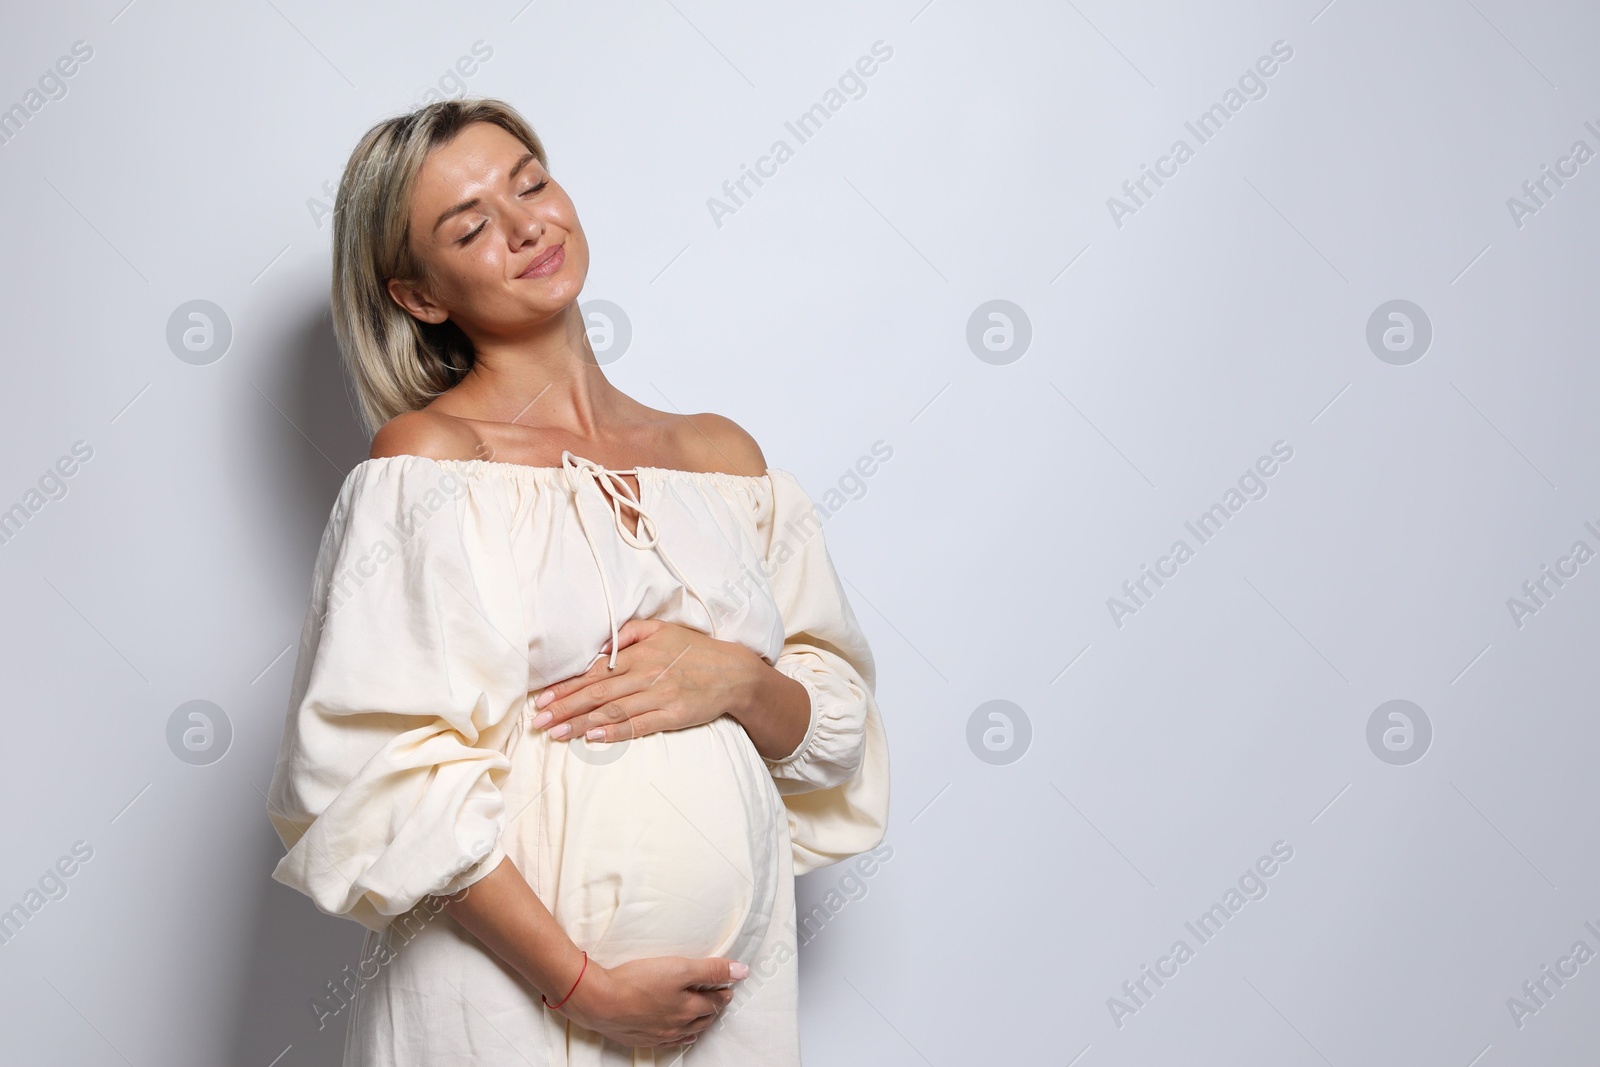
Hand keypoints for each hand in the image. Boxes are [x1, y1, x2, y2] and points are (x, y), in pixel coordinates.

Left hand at [533, 619, 762, 743]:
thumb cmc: (694, 650)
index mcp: (639, 654)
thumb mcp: (662, 629)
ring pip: (612, 712)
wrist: (733, 672)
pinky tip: (594, 737)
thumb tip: (601, 646)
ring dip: (581, 724)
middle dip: (565, 709)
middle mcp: (645, 675)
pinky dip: (614, 731)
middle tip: (540, 721)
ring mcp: (659, 697)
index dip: (567, 687)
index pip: (595, 673)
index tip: (544, 699)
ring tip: (557, 734)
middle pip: (597, 694)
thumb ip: (629, 632)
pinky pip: (638, 725)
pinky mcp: (672, 716)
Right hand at [558, 955, 748, 1047]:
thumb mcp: (680, 967)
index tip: (728, 986)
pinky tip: (681, 1036)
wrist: (600, 1001)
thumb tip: (741, 972)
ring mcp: (660, 1033)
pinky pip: (669, 1041)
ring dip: (699, 1023)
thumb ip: (711, 969)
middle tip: (719, 1000)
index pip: (714, 1000)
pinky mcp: (642, 1037)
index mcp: (689, 1007)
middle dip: (713, 1008)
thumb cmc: (637, 981)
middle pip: (703, 1017)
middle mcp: (678, 1024)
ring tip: (704, 1017)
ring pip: (688, 1031)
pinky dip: (680, 1037)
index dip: (723, 991)